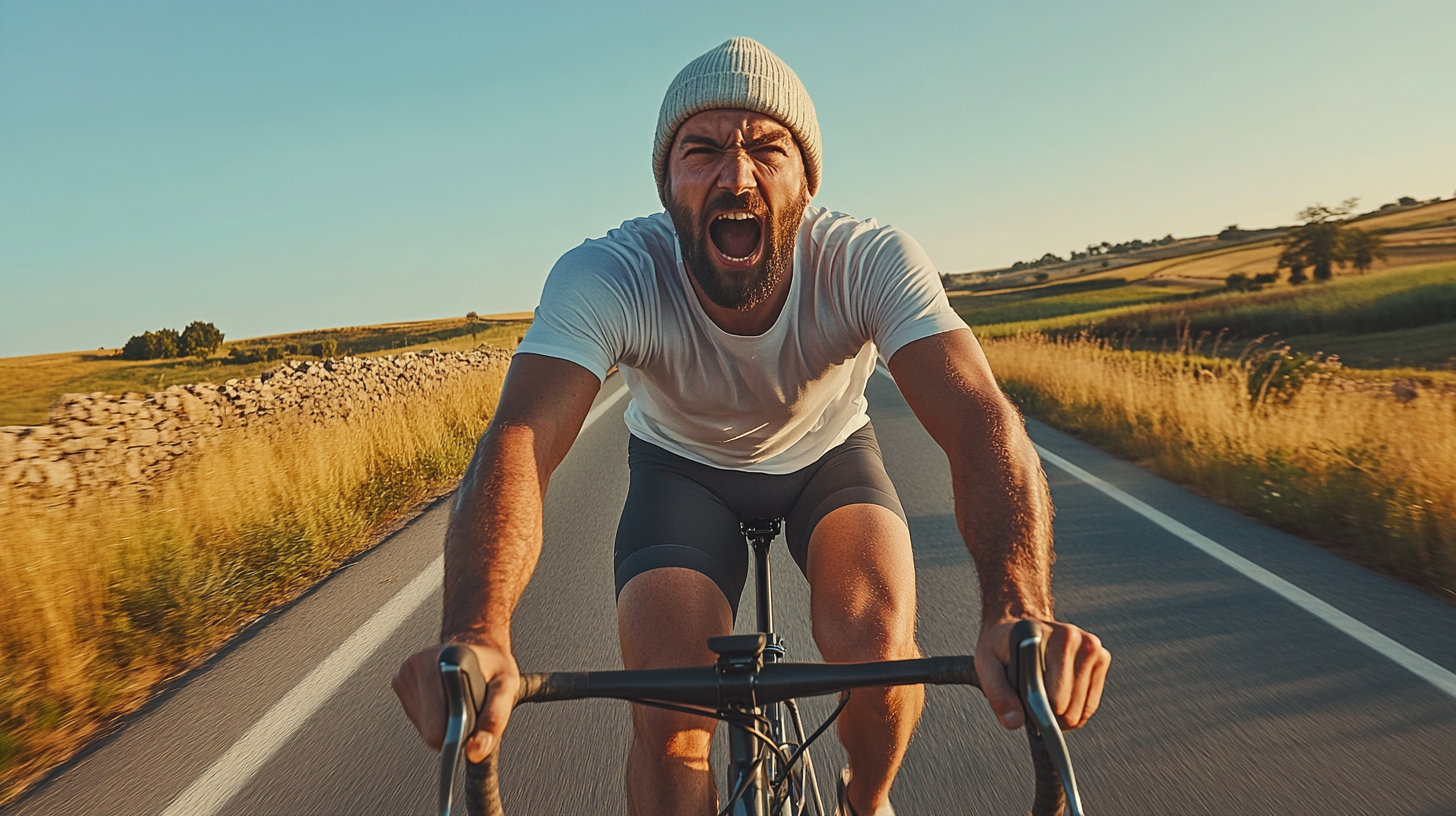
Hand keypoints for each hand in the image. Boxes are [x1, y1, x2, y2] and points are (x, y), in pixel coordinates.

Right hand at [392, 642, 520, 761]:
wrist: (478, 643)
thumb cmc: (492, 665)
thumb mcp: (508, 687)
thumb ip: (496, 718)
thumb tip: (476, 750)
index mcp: (445, 660)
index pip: (438, 722)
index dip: (456, 737)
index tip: (466, 741)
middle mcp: (420, 663)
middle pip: (428, 729)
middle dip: (451, 730)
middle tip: (469, 714)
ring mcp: (406, 672)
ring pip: (422, 727)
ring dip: (443, 723)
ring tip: (459, 703)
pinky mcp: (400, 682)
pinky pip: (416, 718)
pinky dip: (433, 717)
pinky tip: (446, 700)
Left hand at [974, 618, 1109, 730]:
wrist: (1020, 625)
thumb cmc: (1002, 646)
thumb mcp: (985, 664)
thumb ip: (997, 693)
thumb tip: (1014, 722)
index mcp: (1043, 635)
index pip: (1051, 693)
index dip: (1039, 710)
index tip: (1030, 714)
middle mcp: (1071, 636)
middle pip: (1069, 705)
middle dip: (1050, 714)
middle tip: (1034, 706)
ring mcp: (1091, 646)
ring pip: (1083, 708)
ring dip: (1064, 715)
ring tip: (1045, 703)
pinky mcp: (1101, 657)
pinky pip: (1092, 703)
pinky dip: (1077, 710)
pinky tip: (1061, 701)